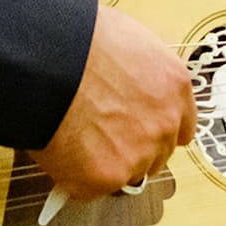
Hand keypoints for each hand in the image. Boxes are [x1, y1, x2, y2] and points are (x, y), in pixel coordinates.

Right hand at [29, 5, 196, 201]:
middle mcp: (165, 123)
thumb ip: (139, 75)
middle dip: (130, 149)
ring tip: (71, 136)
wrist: (45, 54)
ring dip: (103, 164)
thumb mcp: (126, 41)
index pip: (181, 127)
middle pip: (156, 154)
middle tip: (96, 134)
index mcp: (174, 86)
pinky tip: (57, 149)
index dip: (155, 130)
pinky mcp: (106, 176)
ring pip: (126, 174)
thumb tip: (125, 89)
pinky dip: (73, 177)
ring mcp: (139, 153)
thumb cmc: (75, 37)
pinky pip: (90, 187)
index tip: (137, 130)